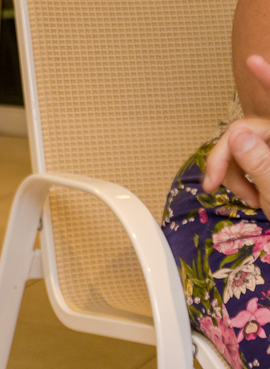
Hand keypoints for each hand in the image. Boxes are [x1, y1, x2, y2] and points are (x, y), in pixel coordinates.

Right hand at [203, 56, 269, 208]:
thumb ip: (260, 163)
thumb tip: (236, 136)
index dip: (267, 79)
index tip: (253, 61)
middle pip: (245, 130)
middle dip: (224, 156)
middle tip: (211, 186)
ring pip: (241, 147)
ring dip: (234, 174)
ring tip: (246, 199)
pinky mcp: (269, 160)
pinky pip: (246, 160)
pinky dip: (241, 178)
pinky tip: (250, 195)